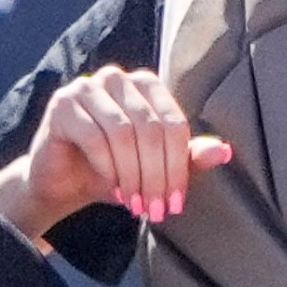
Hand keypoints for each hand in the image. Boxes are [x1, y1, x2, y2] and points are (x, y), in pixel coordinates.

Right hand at [29, 67, 231, 227]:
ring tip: (135, 203)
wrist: (61, 183)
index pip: (174, 124)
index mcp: (147, 85)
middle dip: (157, 175)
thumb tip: (224, 152)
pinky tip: (112, 188)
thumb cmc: (113, 172)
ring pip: (124, 134)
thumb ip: (189, 158)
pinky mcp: (61, 105)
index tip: (177, 202)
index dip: (179, 166)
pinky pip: (94, 138)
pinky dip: (108, 168)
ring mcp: (87, 87)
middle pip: (151, 129)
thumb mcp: (155, 168)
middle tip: (156, 208)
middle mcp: (118, 79)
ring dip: (133, 174)